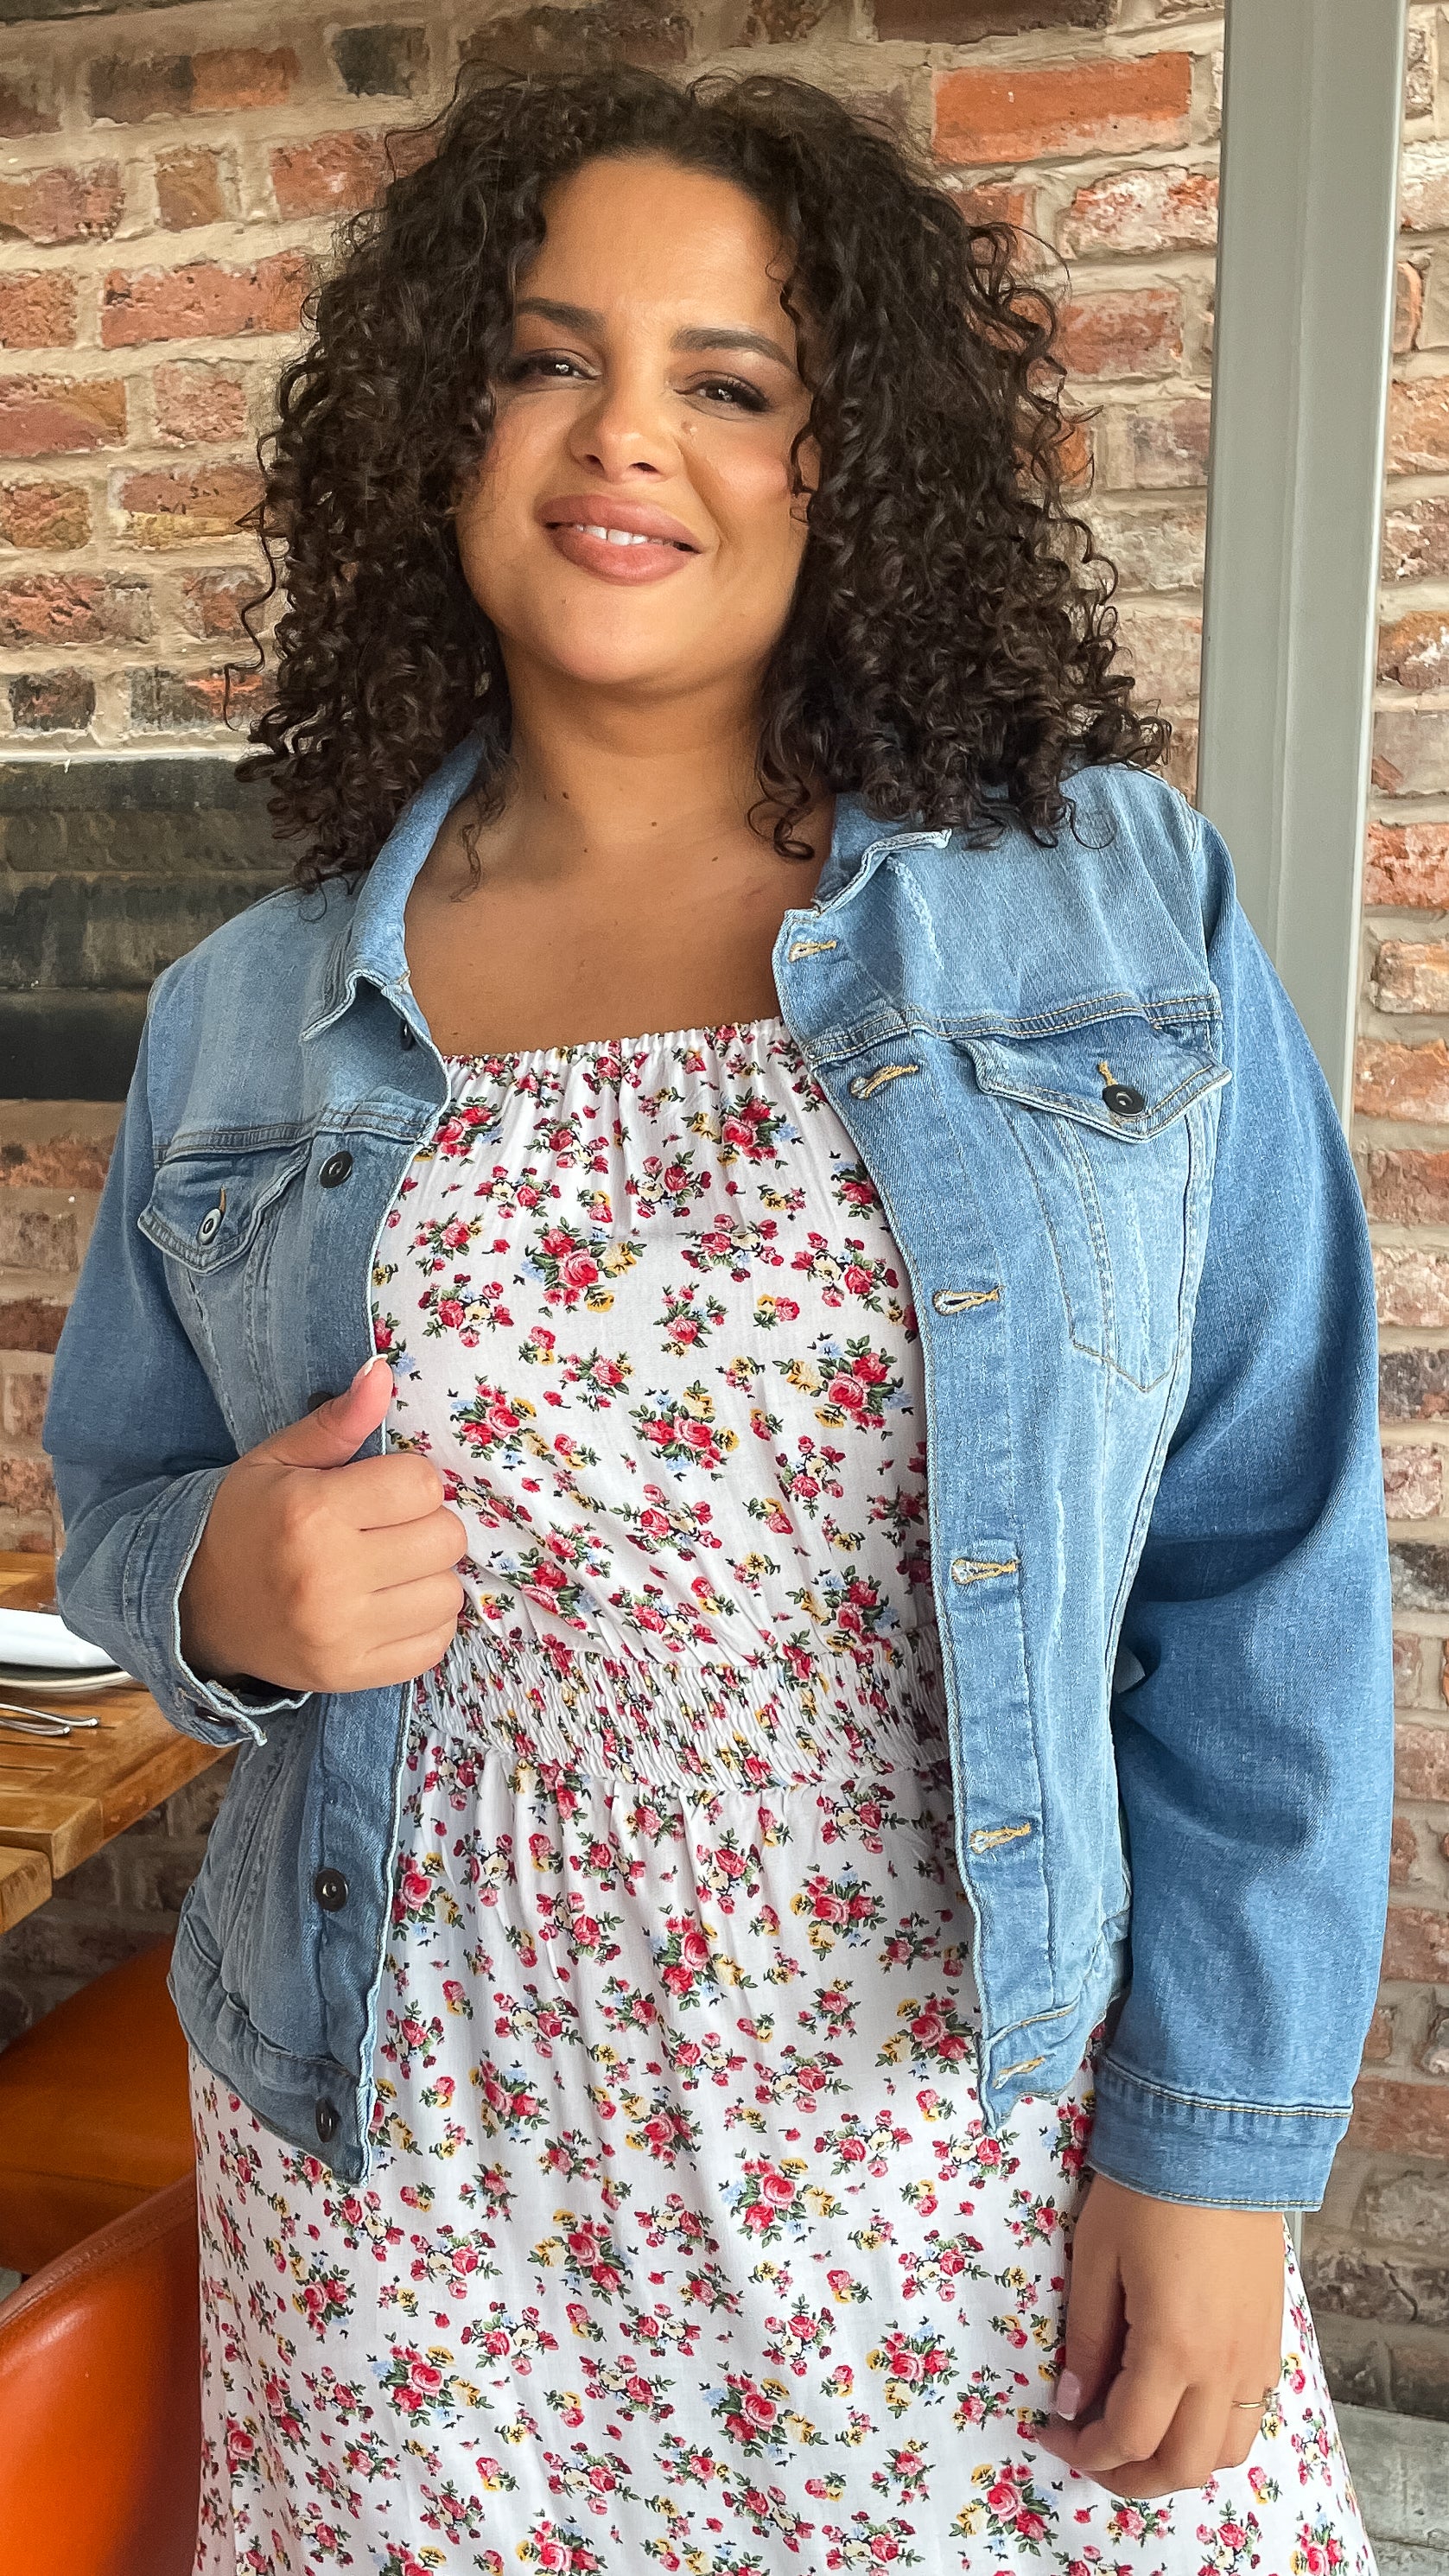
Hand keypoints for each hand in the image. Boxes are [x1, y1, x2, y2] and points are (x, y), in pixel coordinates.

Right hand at [179, 1357, 466, 1693]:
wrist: (194, 1606)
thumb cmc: (245, 1522)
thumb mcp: (279, 1460)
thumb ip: (337, 1421)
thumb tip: (383, 1371)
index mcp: (311, 1513)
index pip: (420, 1484)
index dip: (408, 1481)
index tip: (380, 1491)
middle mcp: (329, 1577)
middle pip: (445, 1538)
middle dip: (425, 1526)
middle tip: (388, 1530)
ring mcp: (341, 1634)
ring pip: (448, 1593)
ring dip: (428, 1577)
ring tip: (389, 1569)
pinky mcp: (350, 1675)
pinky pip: (433, 1645)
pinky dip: (424, 1623)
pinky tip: (390, 1606)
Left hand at [1035, 2172, 1284, 2497]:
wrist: (1218, 2142)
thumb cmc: (1145, 2192)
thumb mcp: (1096, 2259)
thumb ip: (1086, 2338)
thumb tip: (1072, 2400)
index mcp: (1174, 2349)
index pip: (1129, 2438)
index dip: (1085, 2450)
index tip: (1053, 2431)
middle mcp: (1224, 2367)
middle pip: (1183, 2466)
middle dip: (1131, 2476)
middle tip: (1091, 2451)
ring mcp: (1256, 2357)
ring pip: (1227, 2452)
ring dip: (1178, 2461)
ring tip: (1135, 2436)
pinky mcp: (1271, 2340)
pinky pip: (1250, 2415)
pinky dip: (1213, 2430)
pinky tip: (1178, 2401)